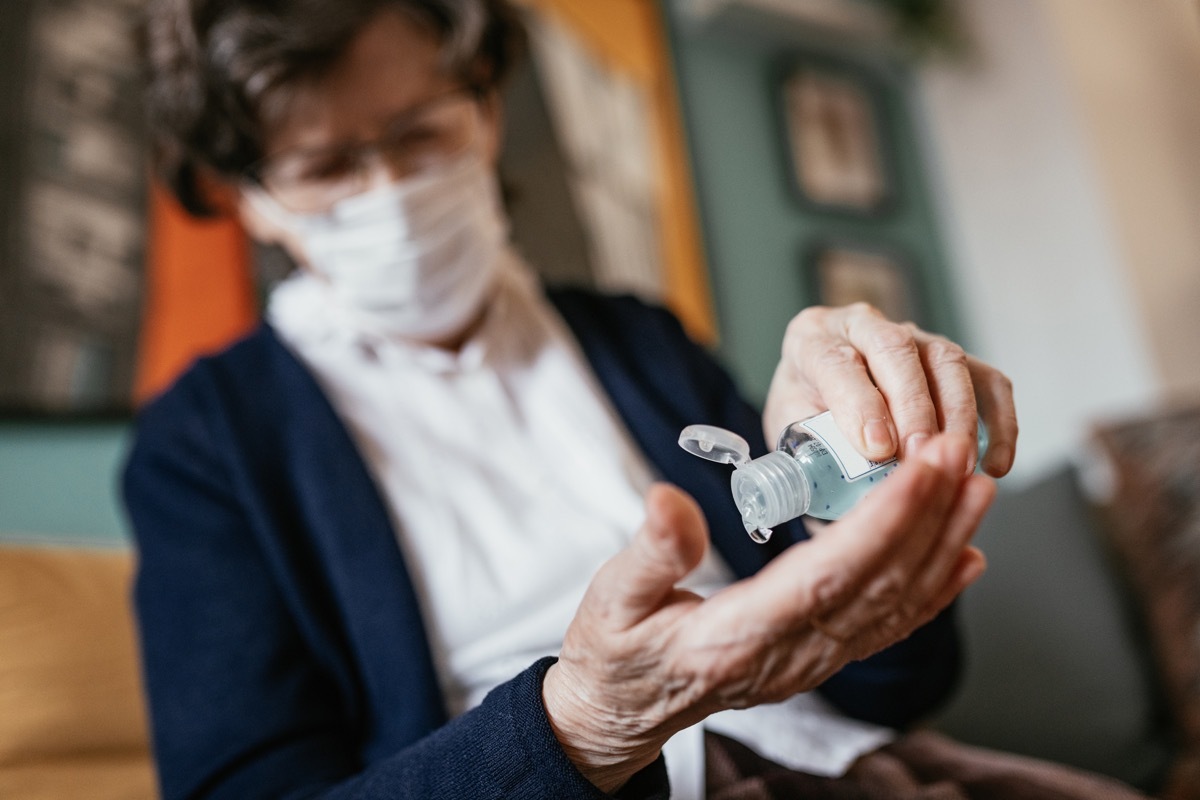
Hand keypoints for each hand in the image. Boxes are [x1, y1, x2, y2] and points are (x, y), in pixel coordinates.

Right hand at [542, 434, 993, 792]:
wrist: (622, 712)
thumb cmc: (616, 652)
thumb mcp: (612, 599)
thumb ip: (649, 554)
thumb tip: (669, 499)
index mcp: (740, 637)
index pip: (827, 575)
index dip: (882, 522)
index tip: (921, 469)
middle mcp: (790, 656)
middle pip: (876, 585)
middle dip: (927, 517)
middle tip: (959, 454)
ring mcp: (810, 663)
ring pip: (892, 603)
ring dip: (940, 544)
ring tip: (975, 489)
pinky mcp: (816, 659)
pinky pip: (885, 625)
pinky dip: (932, 591)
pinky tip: (962, 558)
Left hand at [762, 303, 1017, 475]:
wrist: (819, 398)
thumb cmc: (805, 420)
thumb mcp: (791, 437)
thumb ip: (811, 464)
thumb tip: (842, 515)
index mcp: (811, 341)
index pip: (836, 361)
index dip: (859, 404)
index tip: (875, 448)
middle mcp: (862, 327)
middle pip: (895, 351)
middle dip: (912, 407)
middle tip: (919, 456)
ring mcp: (913, 337)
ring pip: (946, 360)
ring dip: (957, 415)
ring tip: (956, 465)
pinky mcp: (951, 358)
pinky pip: (987, 380)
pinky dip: (1000, 421)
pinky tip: (995, 465)